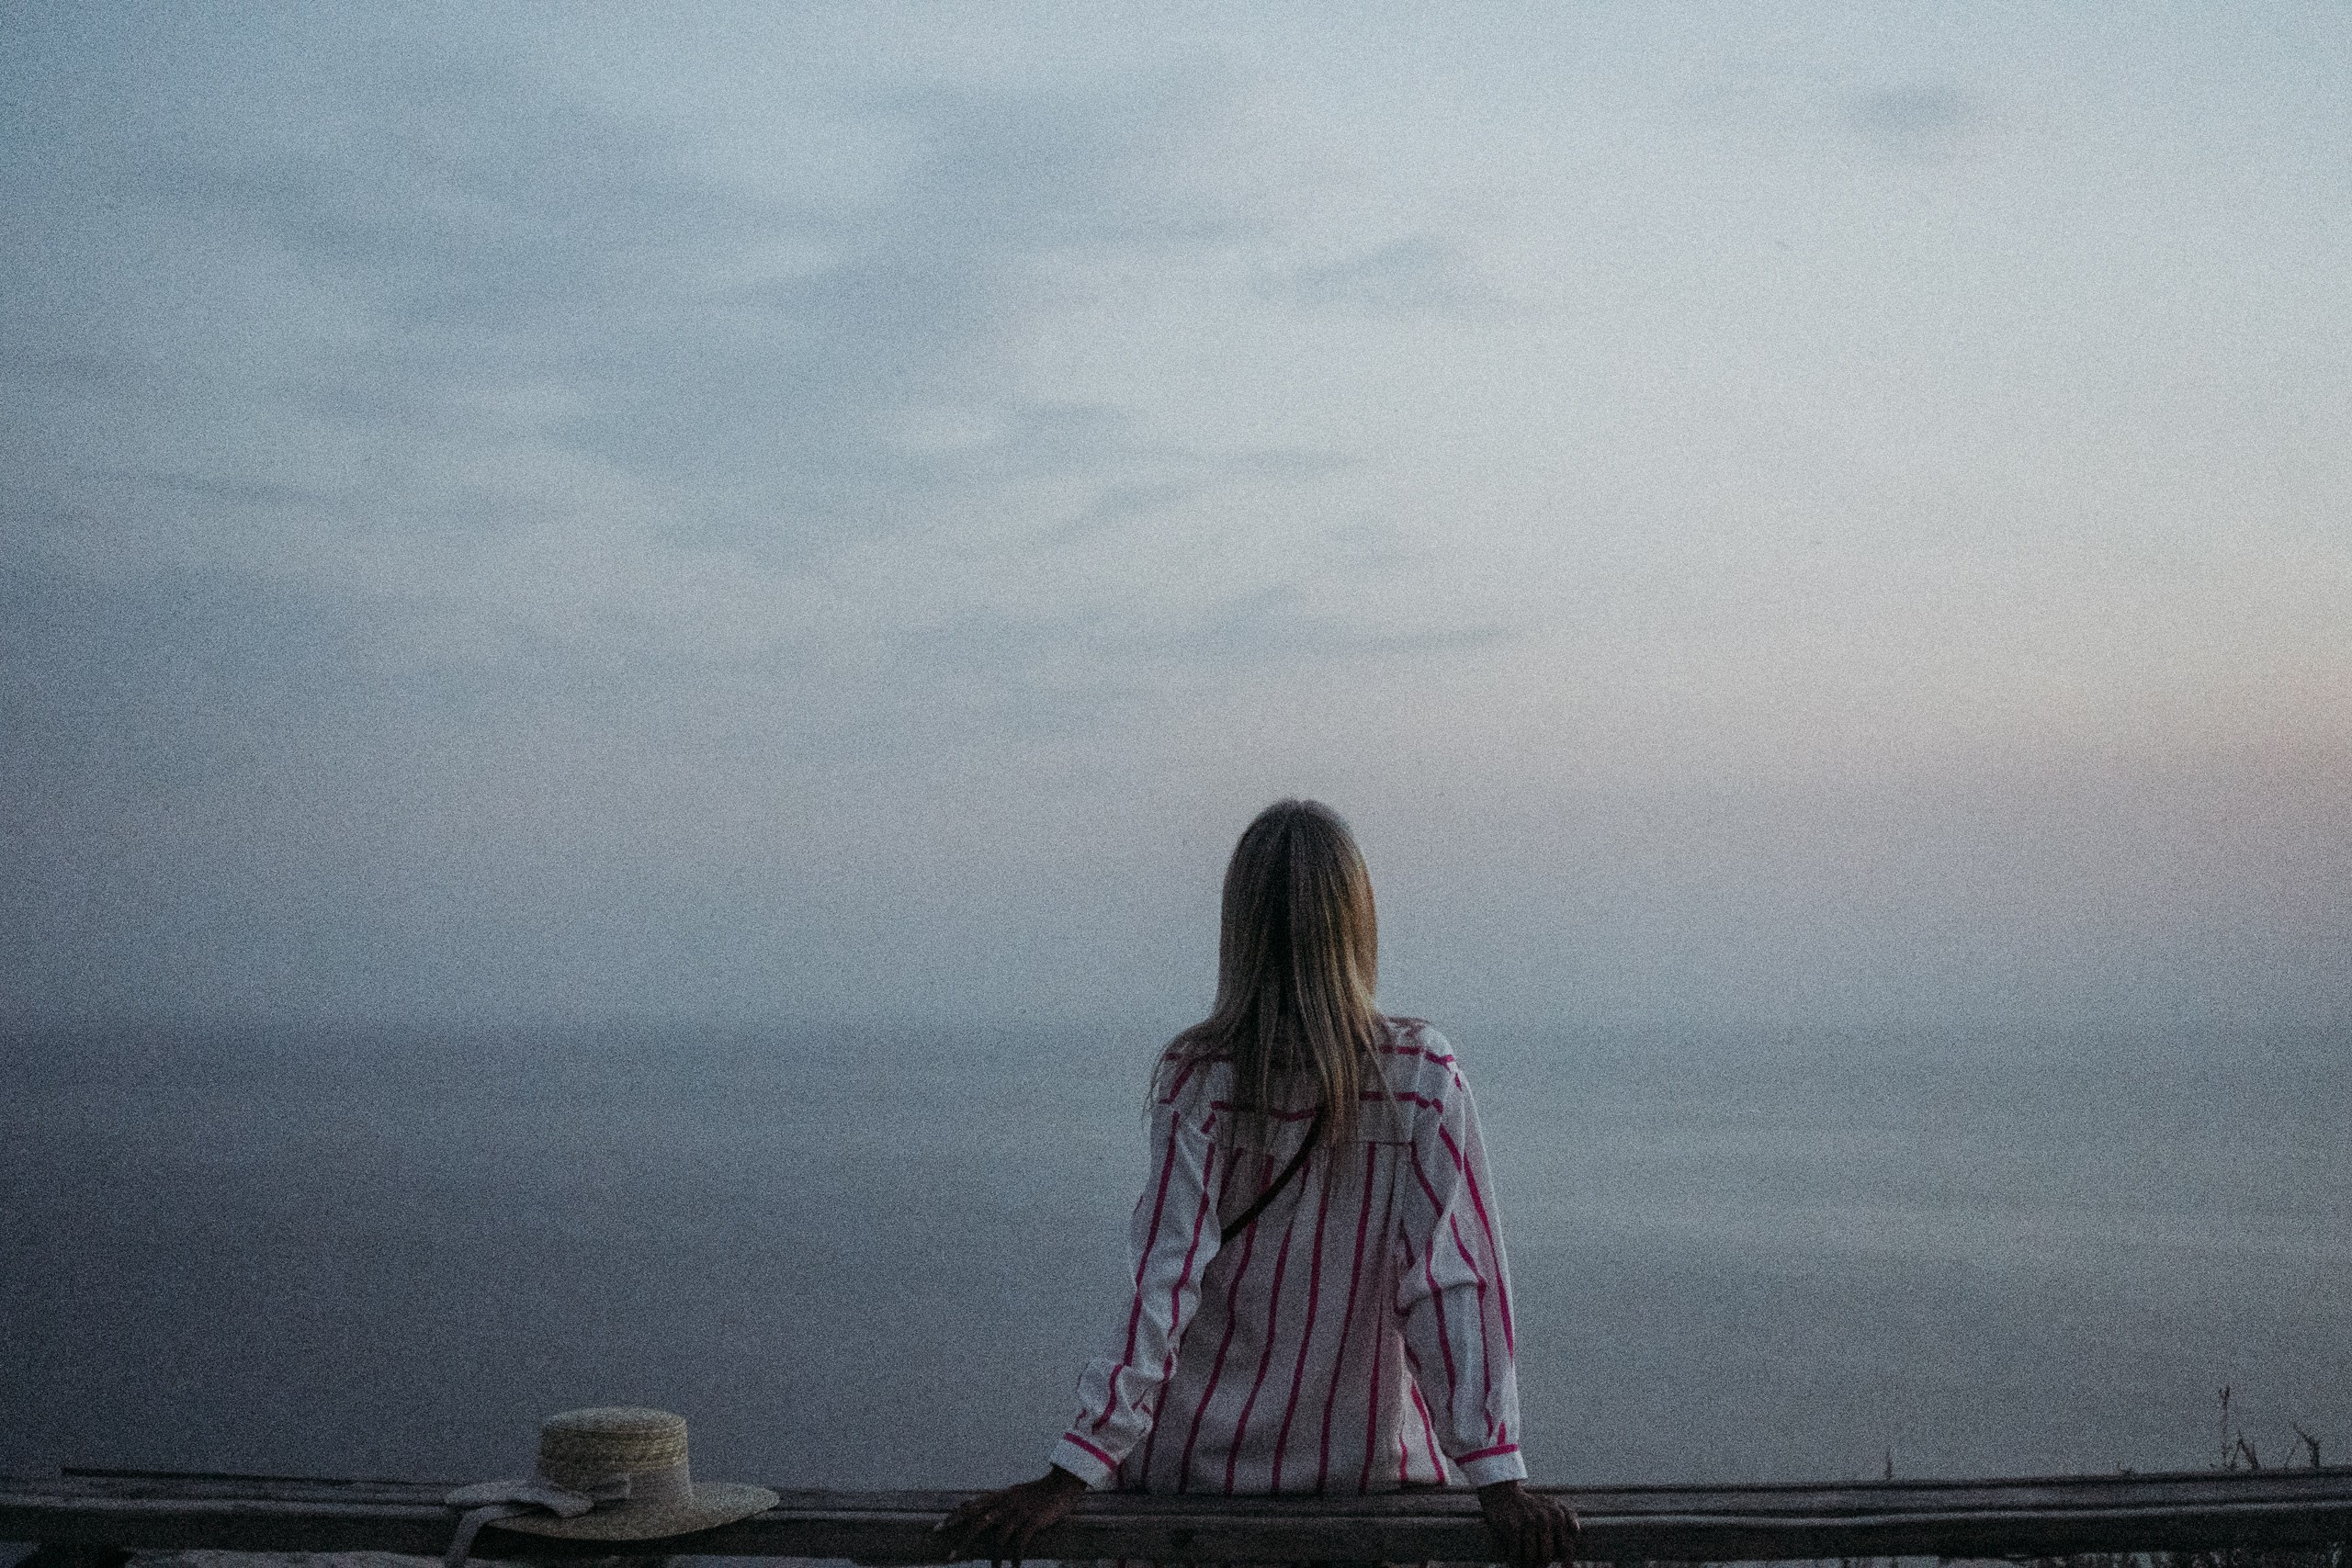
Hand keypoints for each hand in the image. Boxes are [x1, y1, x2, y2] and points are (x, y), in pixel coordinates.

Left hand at [934, 1466, 1086, 1563]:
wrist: (1062, 1485)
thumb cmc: (1037, 1493)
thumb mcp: (1013, 1494)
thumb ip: (995, 1502)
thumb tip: (973, 1507)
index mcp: (1000, 1496)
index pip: (971, 1507)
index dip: (954, 1518)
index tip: (937, 1529)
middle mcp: (1006, 1503)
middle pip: (978, 1522)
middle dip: (963, 1541)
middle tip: (950, 1557)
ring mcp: (1019, 1512)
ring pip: (999, 1538)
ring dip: (995, 1559)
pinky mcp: (1033, 1521)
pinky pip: (1020, 1544)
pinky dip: (1016, 1558)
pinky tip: (1015, 1567)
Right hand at [1479, 1477, 1578, 1567]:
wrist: (1502, 1492)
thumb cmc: (1530, 1505)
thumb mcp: (1552, 1506)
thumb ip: (1568, 1518)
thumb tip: (1574, 1542)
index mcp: (1558, 1515)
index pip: (1566, 1548)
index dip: (1565, 1562)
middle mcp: (1545, 1518)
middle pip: (1547, 1556)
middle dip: (1541, 1565)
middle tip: (1536, 1566)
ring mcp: (1528, 1521)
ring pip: (1531, 1557)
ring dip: (1526, 1565)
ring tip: (1523, 1565)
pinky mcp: (1512, 1526)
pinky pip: (1516, 1553)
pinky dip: (1513, 1560)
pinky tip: (1512, 1560)